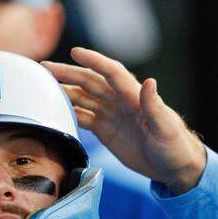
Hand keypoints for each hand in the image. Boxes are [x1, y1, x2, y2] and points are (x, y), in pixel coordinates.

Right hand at [44, 47, 206, 192]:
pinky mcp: (106, 130)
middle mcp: (120, 102)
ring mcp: (112, 115)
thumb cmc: (174, 146)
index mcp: (134, 97)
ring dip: (65, 91)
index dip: (94, 61)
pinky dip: (70, 113)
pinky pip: (84, 118)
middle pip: (90, 82)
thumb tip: (149, 82)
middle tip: (45, 68)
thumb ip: (154, 105)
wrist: (174, 166)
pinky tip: (55, 112)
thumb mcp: (166, 127)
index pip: (111, 72)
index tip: (75, 52)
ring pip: (83, 98)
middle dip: (68, 74)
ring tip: (43, 88)